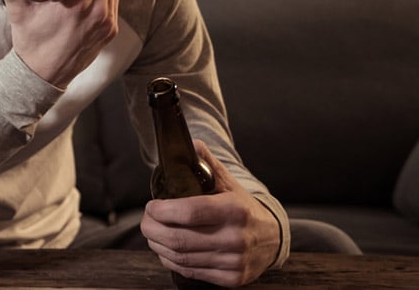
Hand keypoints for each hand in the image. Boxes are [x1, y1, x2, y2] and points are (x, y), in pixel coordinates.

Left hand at [141, 139, 280, 287]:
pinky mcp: (232, 278)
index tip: (151, 206)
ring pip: (180, 258)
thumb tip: (190, 143)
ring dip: (158, 246)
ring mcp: (234, 260)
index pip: (189, 212)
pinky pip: (190, 272)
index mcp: (234, 209)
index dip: (162, 211)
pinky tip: (167, 250)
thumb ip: (207, 163)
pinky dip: (172, 261)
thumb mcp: (229, 183)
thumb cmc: (243, 208)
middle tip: (146, 221)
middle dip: (152, 229)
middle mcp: (235, 237)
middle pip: (178, 239)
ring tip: (153, 234)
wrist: (272, 238)